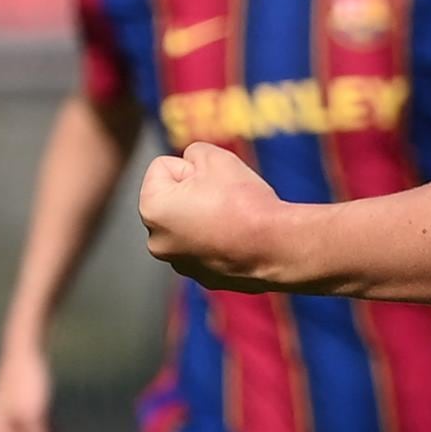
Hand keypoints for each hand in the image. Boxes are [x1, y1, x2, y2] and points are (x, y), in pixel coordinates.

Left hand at [140, 143, 290, 290]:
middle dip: (195, 192)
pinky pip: (206, 248)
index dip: (193, 167)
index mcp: (152, 209)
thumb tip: (193, 165)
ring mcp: (180, 263)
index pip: (164, 167)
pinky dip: (219, 241)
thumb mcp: (215, 158)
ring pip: (190, 224)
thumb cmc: (243, 201)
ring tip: (235, 220)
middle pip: (174, 198)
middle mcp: (157, 241)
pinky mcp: (203, 278)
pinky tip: (240, 240)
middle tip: (226, 199)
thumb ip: (194, 153)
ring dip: (206, 216)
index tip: (214, 182)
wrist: (278, 248)